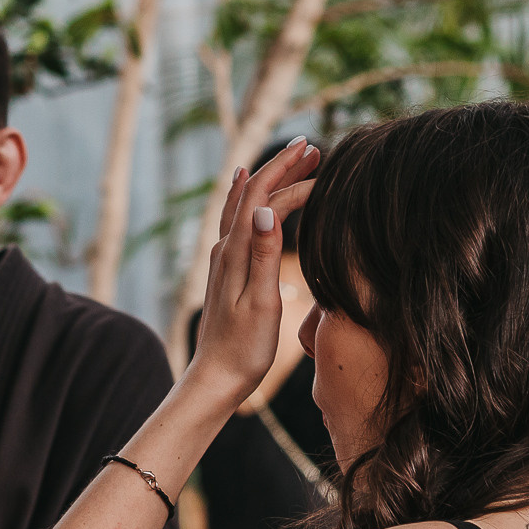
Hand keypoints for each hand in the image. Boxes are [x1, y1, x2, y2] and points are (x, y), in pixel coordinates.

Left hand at [183, 138, 320, 409]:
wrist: (215, 379)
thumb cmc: (243, 349)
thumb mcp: (260, 302)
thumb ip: (263, 255)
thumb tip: (265, 208)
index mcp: (235, 252)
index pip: (259, 193)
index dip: (285, 168)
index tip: (312, 148)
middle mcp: (224, 249)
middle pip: (251, 193)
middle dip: (282, 168)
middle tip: (313, 149)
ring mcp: (222, 260)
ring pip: (244, 206)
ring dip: (268, 181)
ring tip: (293, 164)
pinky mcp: (226, 272)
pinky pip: (237, 223)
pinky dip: (248, 200)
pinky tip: (250, 198)